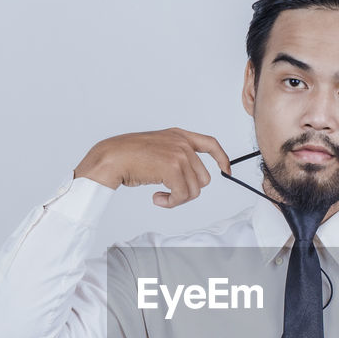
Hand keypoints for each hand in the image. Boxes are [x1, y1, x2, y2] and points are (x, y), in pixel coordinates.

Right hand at [73, 128, 232, 208]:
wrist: (112, 157)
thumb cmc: (128, 156)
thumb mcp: (157, 148)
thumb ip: (176, 157)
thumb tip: (191, 180)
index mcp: (179, 135)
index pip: (210, 144)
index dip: (222, 158)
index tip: (226, 171)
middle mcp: (182, 143)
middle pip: (203, 178)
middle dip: (188, 191)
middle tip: (170, 194)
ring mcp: (179, 154)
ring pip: (195, 190)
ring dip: (178, 199)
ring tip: (161, 196)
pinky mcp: (173, 168)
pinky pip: (182, 195)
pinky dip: (171, 202)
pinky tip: (156, 198)